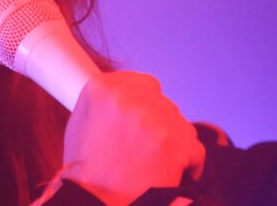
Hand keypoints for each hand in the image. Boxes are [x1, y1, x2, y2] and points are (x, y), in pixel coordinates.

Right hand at [61, 71, 204, 205]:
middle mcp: (127, 97)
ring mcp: (153, 119)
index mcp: (102, 88)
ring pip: (181, 126)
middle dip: (161, 126)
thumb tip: (130, 94)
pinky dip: (188, 165)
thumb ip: (107, 102)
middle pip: (165, 104)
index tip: (147, 124)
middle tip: (147, 151)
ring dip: (174, 143)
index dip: (149, 106)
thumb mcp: (82, 122)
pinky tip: (172, 175)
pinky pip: (194, 150)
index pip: (146, 84)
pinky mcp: (174, 143)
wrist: (94, 202)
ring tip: (155, 165)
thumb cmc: (86, 169)